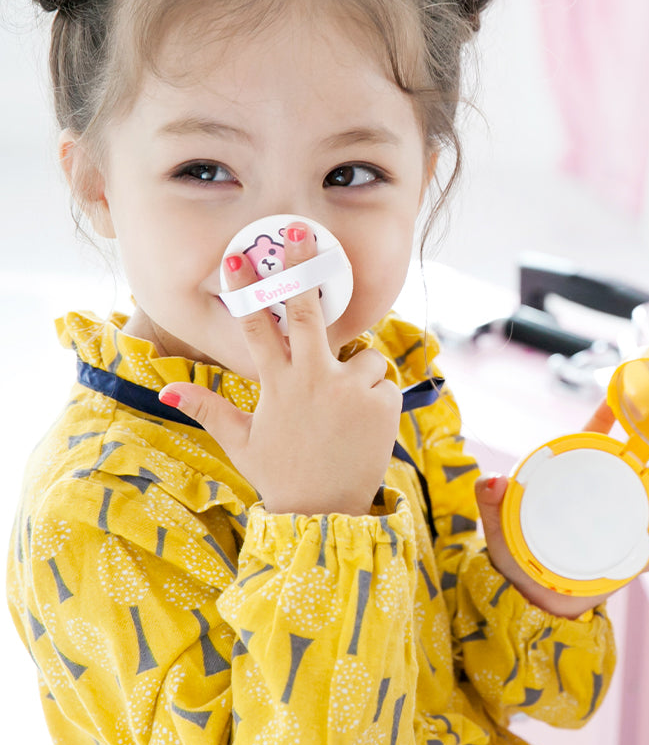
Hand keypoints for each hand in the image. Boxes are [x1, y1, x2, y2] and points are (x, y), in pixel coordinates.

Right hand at [159, 223, 400, 515]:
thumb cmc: (283, 475)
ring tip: (346, 413)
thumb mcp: (242, 442)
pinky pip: (385, 383)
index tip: (240, 254)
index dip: (246, 288)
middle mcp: (314, 379)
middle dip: (301, 267)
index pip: (256, 326)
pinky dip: (379, 398)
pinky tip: (364, 426)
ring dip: (360, 374)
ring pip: (365, 356)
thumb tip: (168, 388)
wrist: (326, 513)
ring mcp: (350, 389)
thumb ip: (210, 408)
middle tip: (299, 230)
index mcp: (278, 385)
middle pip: (306, 311)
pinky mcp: (382, 403)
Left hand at [475, 400, 648, 618]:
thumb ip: (491, 498)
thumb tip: (493, 480)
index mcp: (577, 478)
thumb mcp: (499, 523)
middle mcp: (608, 497)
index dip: (610, 415)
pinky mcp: (634, 557)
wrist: (531, 600)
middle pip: (647, 470)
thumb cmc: (516, 553)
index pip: (597, 437)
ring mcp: (626, 526)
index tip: (621, 398)